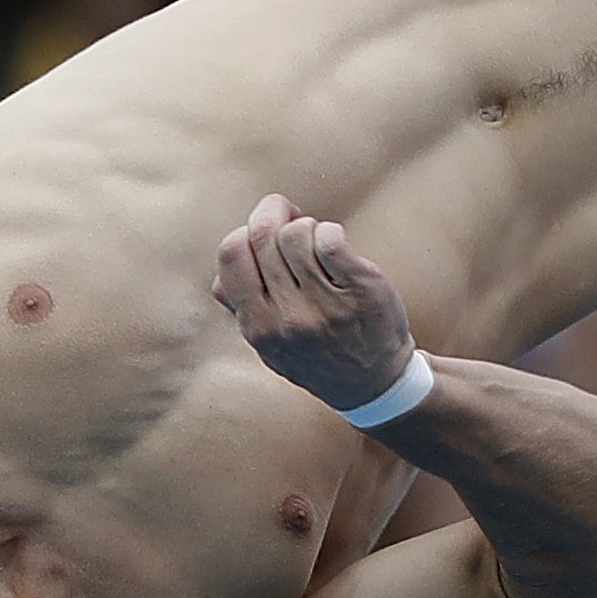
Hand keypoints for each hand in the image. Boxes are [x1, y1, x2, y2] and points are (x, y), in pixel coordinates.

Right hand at [212, 194, 419, 414]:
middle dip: (274, 213)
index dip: (245, 230)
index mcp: (259, 327)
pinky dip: (329, 231)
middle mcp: (289, 318)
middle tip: (288, 215)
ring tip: (315, 240)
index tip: (263, 233)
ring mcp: (326, 305)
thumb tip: (221, 274)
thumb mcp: (270, 348)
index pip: (232, 255)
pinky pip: (331, 239)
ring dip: (306, 226)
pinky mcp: (361, 290)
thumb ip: (243, 311)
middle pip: (263, 236)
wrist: (375, 384)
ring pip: (297, 234)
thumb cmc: (319, 358)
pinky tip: (335, 245)